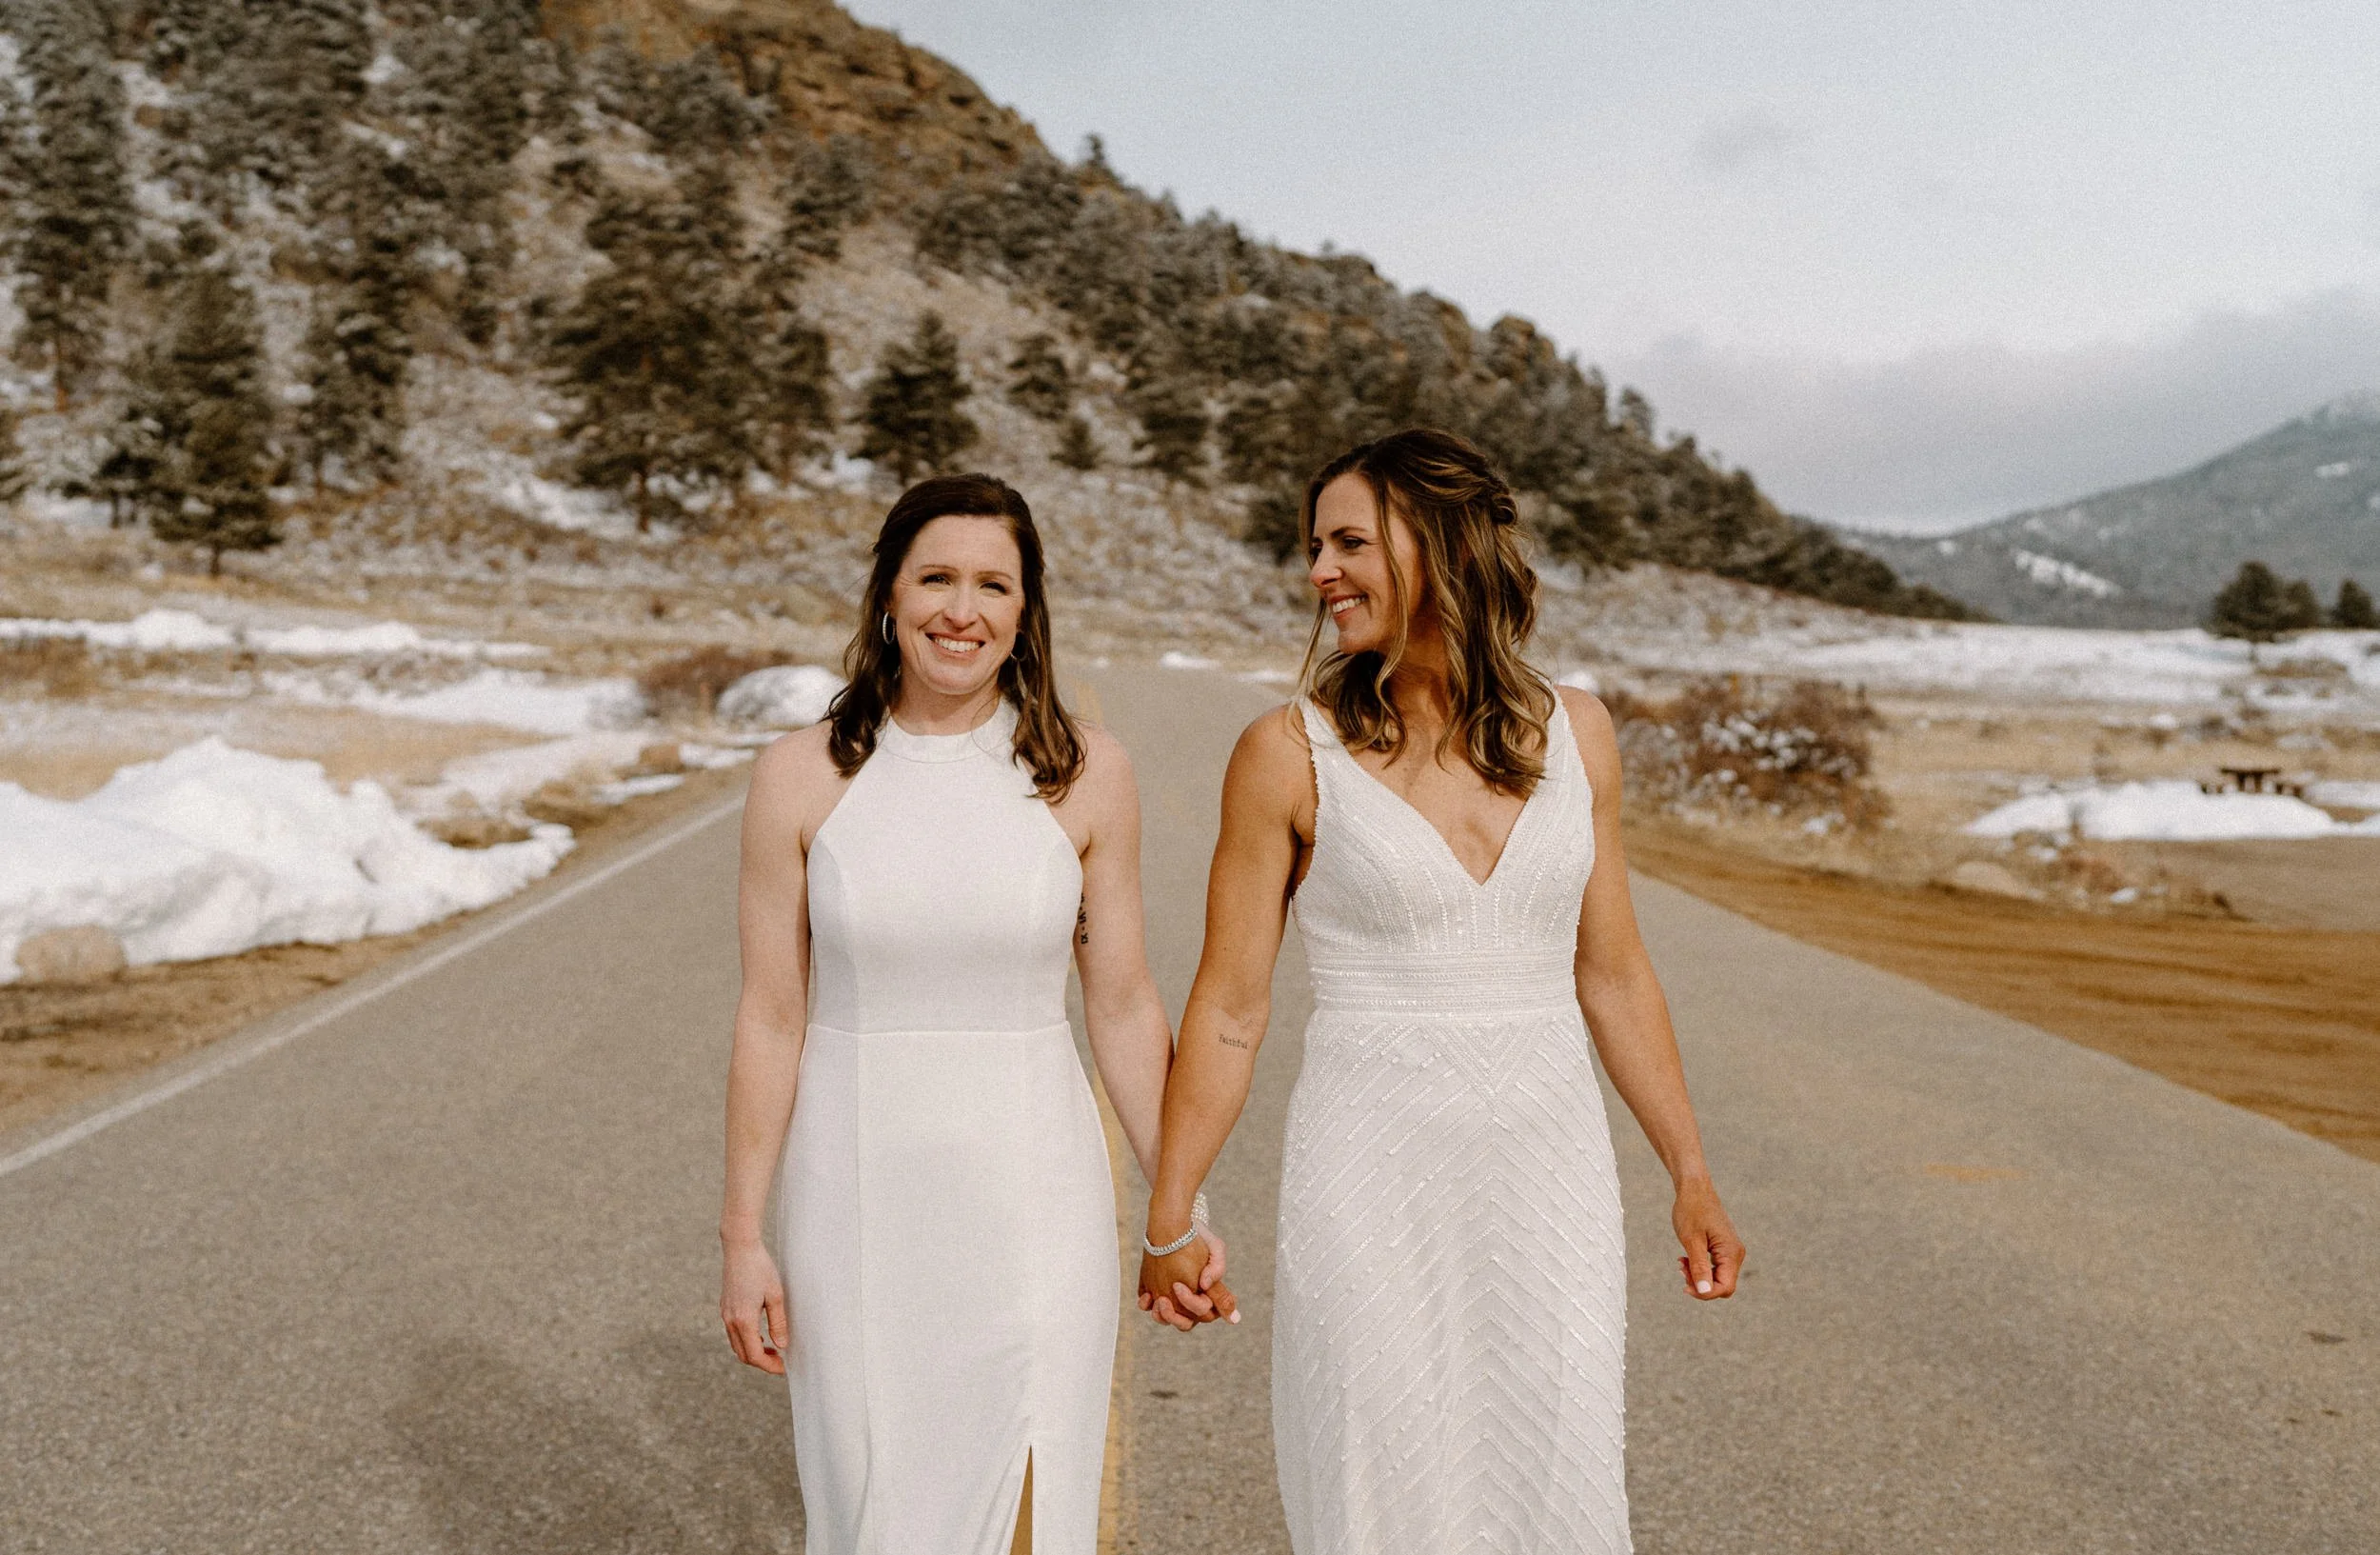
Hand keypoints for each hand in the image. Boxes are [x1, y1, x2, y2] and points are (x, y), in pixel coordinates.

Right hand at [721, 1236, 789, 1373]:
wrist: (740, 1248)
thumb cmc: (760, 1268)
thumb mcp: (775, 1295)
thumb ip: (778, 1323)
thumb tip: (782, 1345)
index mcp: (743, 1320)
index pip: (754, 1355)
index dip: (769, 1365)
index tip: (784, 1367)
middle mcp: (730, 1320)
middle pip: (743, 1354)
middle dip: (762, 1362)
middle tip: (780, 1361)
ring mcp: (725, 1315)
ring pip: (737, 1345)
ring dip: (753, 1352)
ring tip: (773, 1349)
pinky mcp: (725, 1308)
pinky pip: (733, 1334)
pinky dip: (746, 1341)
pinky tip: (761, 1336)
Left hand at [1138, 1227, 1237, 1330]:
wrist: (1173, 1224)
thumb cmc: (1197, 1236)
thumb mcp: (1215, 1248)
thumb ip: (1217, 1268)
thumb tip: (1204, 1285)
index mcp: (1207, 1293)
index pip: (1207, 1314)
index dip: (1194, 1305)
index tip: (1179, 1286)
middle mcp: (1190, 1299)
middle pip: (1186, 1323)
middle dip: (1176, 1317)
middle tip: (1165, 1300)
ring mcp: (1171, 1296)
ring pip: (1166, 1320)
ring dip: (1162, 1316)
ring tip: (1158, 1299)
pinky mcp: (1154, 1290)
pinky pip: (1148, 1307)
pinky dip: (1146, 1305)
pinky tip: (1147, 1295)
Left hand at [1672, 1179, 1743, 1300]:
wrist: (1694, 1188)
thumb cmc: (1691, 1210)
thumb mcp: (1692, 1241)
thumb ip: (1699, 1267)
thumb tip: (1704, 1292)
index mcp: (1731, 1252)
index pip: (1725, 1287)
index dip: (1705, 1293)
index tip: (1685, 1287)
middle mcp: (1736, 1254)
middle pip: (1722, 1285)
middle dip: (1701, 1284)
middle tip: (1681, 1270)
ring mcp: (1731, 1251)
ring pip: (1718, 1277)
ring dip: (1698, 1276)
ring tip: (1681, 1262)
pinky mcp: (1723, 1248)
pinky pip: (1715, 1267)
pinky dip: (1700, 1267)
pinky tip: (1686, 1259)